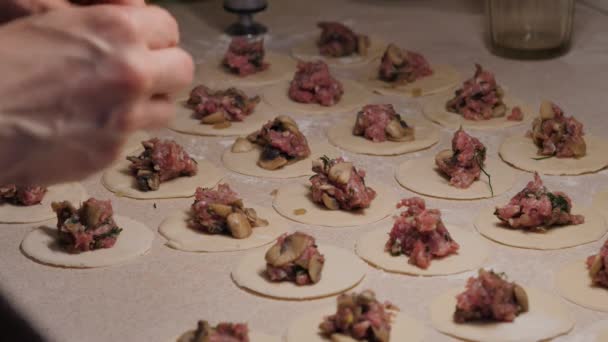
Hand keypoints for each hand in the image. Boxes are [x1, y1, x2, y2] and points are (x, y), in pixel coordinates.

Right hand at [0, 5, 193, 185]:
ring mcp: (125, 114)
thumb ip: (103, 27)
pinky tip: (87, 128)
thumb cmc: (1, 63)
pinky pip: (132, 138)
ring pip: (167, 108)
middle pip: (182, 69)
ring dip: (149, 105)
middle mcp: (131, 70)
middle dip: (164, 71)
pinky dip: (118, 133)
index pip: (168, 28)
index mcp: (116, 28)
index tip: (144, 47)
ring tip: (118, 105)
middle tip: (143, 77)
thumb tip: (134, 29)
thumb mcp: (51, 23)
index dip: (155, 38)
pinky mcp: (111, 150)